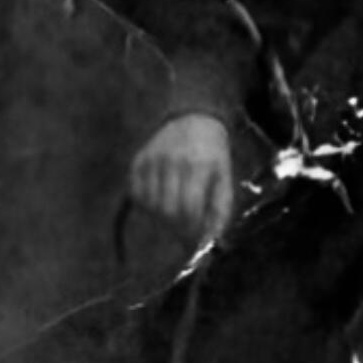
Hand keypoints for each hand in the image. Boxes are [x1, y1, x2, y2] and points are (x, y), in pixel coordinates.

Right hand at [128, 113, 233, 240]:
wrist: (193, 120)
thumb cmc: (213, 156)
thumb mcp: (225, 179)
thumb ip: (220, 211)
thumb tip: (209, 242)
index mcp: (198, 165)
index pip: (188, 208)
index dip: (190, 229)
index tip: (195, 238)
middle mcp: (172, 161)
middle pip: (167, 209)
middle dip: (176, 227)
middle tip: (184, 231)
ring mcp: (152, 159)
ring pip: (150, 205)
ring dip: (161, 218)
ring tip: (175, 215)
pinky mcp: (138, 161)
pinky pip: (137, 194)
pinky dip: (147, 205)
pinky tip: (161, 201)